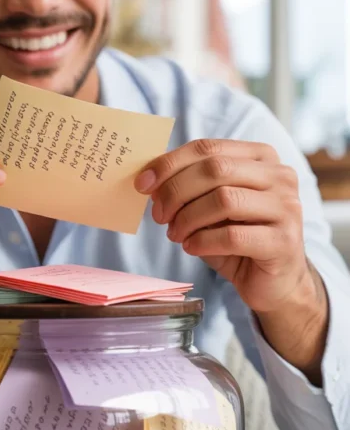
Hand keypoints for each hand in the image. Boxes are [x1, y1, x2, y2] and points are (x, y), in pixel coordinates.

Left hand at [135, 138, 311, 313]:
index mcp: (261, 157)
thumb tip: (149, 181)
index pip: (209, 148)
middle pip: (216, 170)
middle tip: (158, 214)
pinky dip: (203, 241)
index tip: (142, 183)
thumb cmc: (239, 240)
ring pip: (224, 200)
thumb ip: (189, 188)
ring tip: (175, 234)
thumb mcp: (211, 207)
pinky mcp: (283, 241)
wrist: (274, 282)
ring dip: (188, 218)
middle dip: (176, 191)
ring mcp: (286, 207)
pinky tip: (192, 247)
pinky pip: (232, 235)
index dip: (170, 163)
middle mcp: (280, 176)